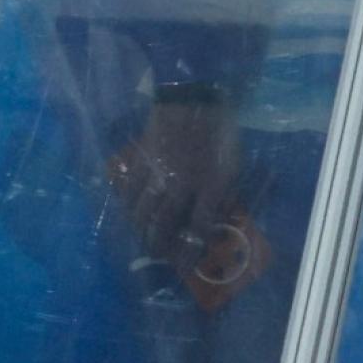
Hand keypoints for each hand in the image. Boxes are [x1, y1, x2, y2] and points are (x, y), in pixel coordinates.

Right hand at [108, 99, 241, 262]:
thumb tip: (219, 218)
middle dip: (159, 245)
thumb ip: (226, 192)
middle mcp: (181, 185)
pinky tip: (129, 210)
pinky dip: (128, 204)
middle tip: (155, 255)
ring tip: (141, 237)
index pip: (198, 229)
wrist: (192, 94)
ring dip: (141, 229)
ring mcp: (158, 173)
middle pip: (164, 225)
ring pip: (142, 210)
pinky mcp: (141, 160)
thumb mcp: (234, 163)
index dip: (190, 253)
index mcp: (210, 186)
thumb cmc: (219, 129)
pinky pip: (130, 189)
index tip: (184, 268)